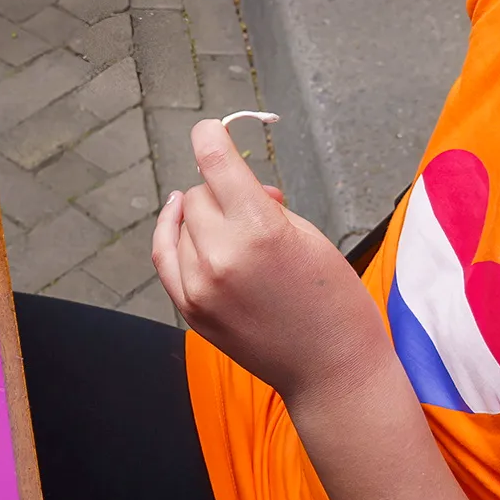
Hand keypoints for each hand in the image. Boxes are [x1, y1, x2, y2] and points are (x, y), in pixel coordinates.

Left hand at [152, 120, 385, 400]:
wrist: (332, 371)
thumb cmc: (334, 301)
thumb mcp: (309, 236)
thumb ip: (264, 205)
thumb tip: (237, 186)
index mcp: (259, 231)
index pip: (215, 161)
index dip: (210, 136)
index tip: (210, 128)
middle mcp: (222, 257)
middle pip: (200, 194)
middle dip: (222, 191)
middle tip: (257, 206)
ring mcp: (200, 288)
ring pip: (183, 222)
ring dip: (205, 218)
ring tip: (237, 231)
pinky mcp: (190, 309)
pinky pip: (165, 255)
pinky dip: (172, 233)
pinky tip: (179, 217)